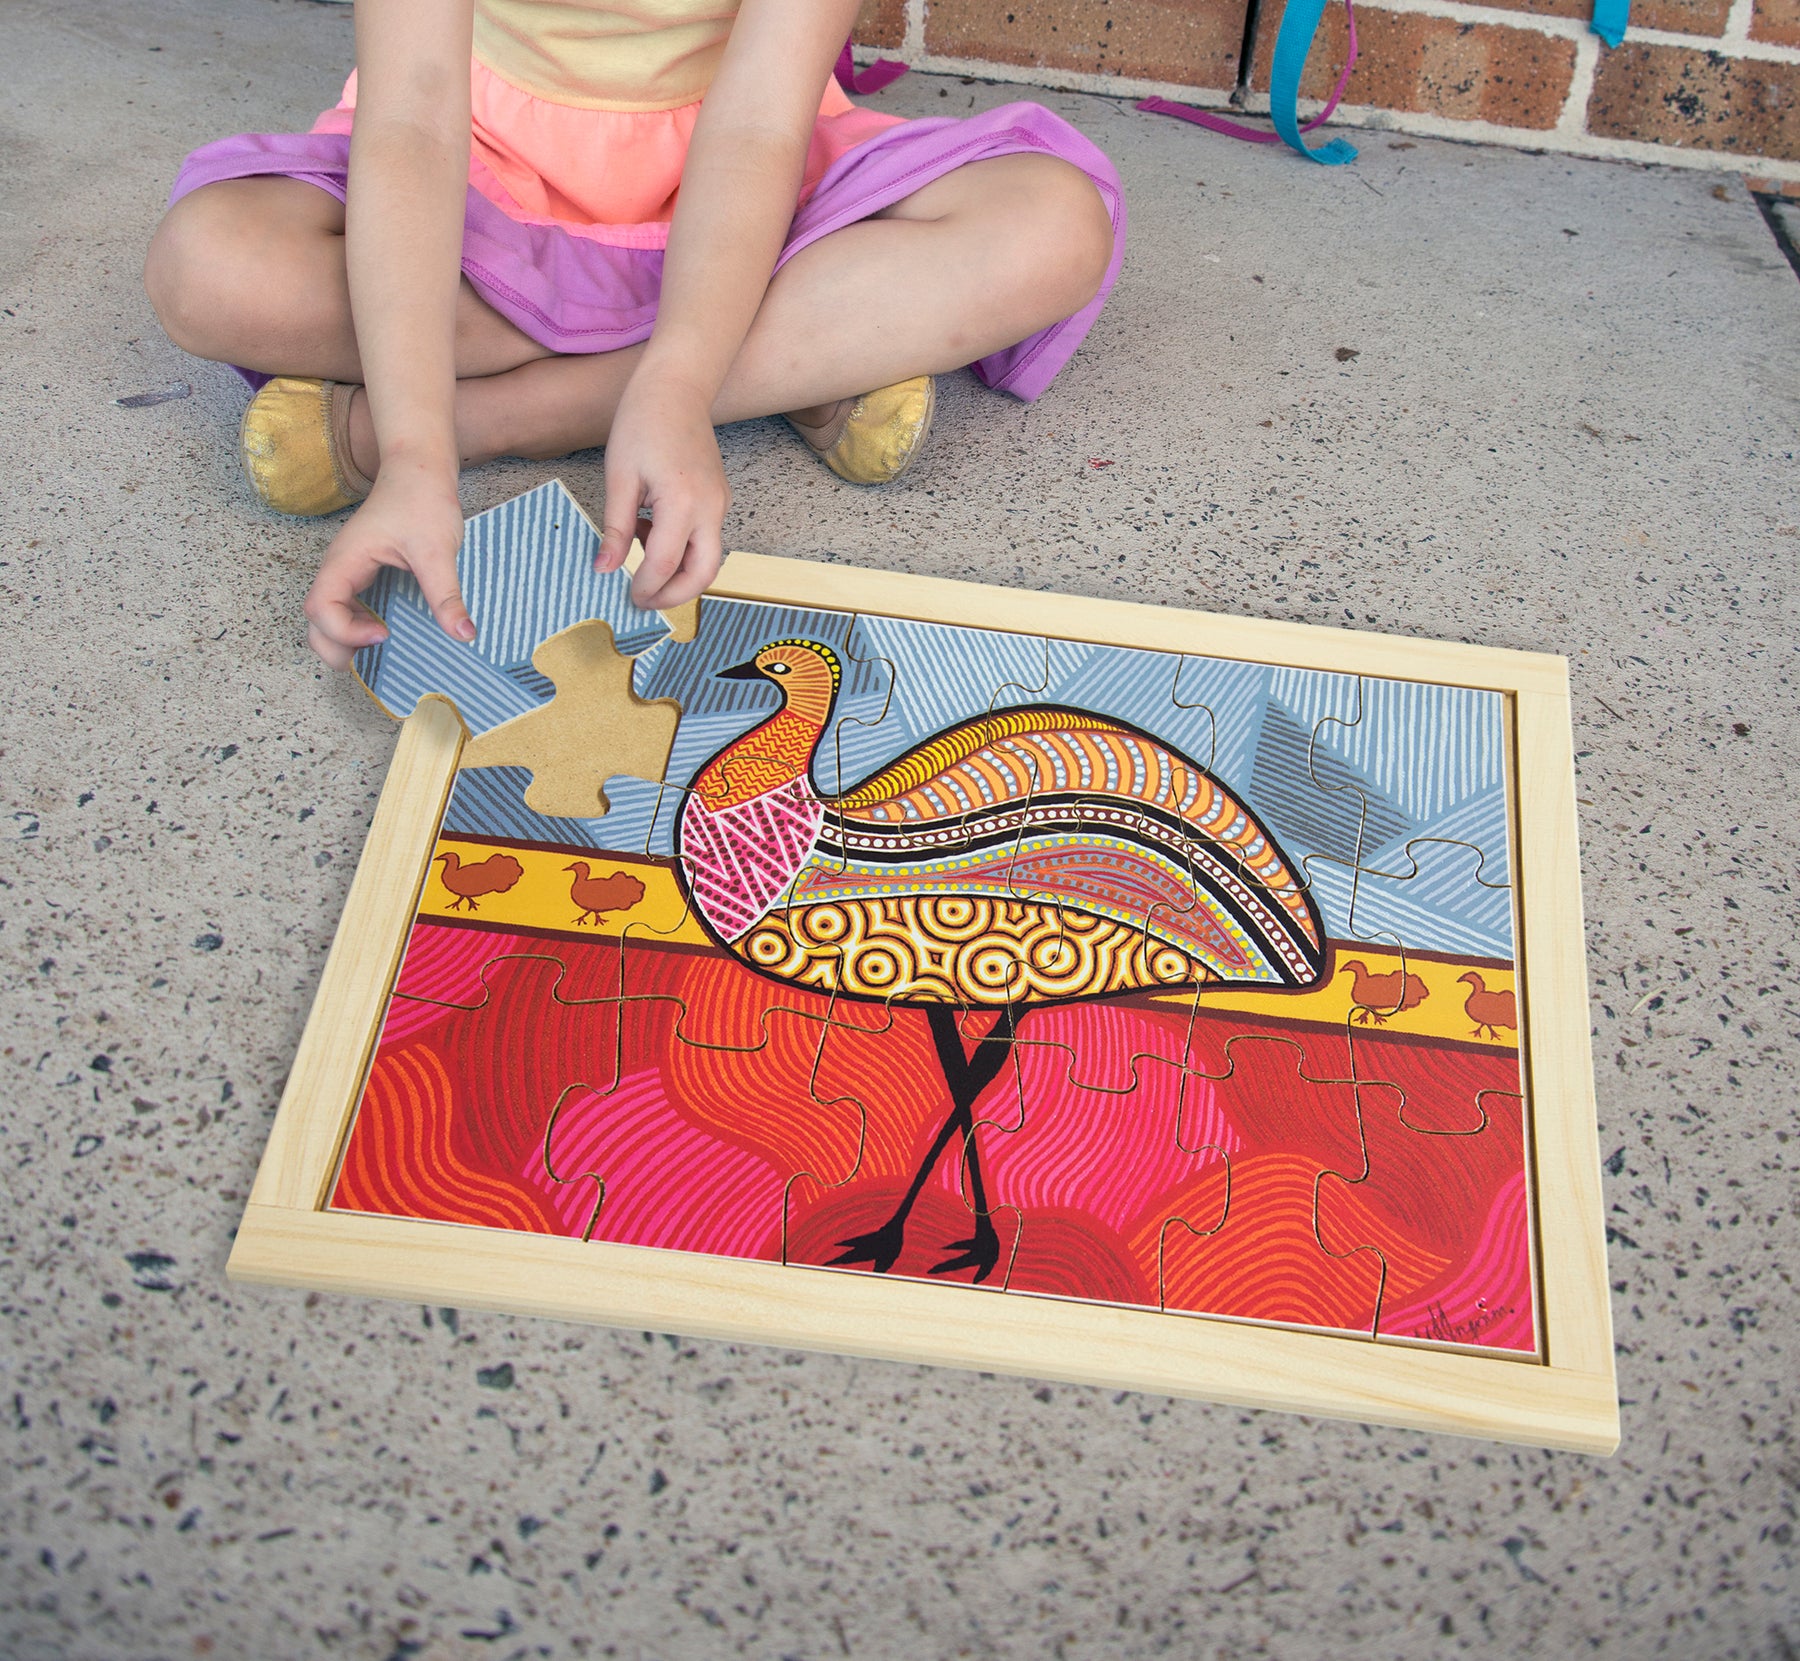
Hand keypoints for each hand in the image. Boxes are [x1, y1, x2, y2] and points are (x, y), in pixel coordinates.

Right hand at [303, 461, 471, 670]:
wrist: (420, 467)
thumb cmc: (421, 497)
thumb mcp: (437, 549)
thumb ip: (445, 593)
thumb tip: (463, 635)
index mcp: (345, 560)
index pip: (321, 608)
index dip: (345, 630)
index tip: (385, 634)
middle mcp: (340, 568)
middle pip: (316, 621)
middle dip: (336, 648)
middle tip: (374, 663)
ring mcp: (349, 572)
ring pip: (329, 617)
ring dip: (346, 641)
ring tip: (382, 656)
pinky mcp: (365, 573)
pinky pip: (350, 608)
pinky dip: (360, 628)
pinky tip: (391, 636)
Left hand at [595, 370, 728, 610]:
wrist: (676, 387)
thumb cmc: (643, 422)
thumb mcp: (619, 477)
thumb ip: (614, 528)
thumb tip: (604, 569)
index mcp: (683, 503)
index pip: (666, 564)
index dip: (646, 587)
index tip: (627, 596)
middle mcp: (711, 508)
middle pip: (703, 573)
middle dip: (675, 596)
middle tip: (644, 601)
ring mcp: (720, 504)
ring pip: (708, 559)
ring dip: (678, 572)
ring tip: (640, 556)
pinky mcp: (719, 499)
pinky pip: (706, 538)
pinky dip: (682, 549)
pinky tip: (651, 530)